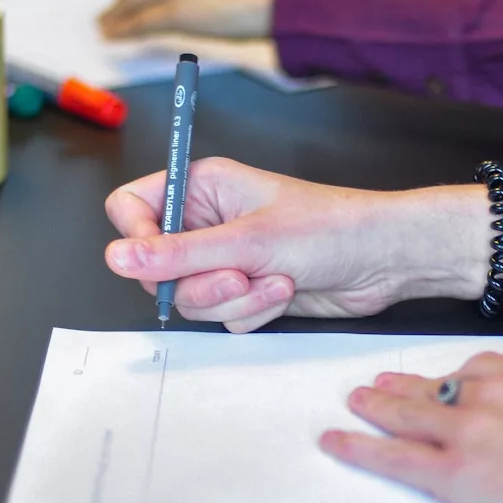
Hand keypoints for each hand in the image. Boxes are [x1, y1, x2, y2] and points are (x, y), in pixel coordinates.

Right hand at [104, 157, 492, 332]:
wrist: (384, 260)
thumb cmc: (332, 227)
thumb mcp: (250, 241)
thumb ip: (180, 254)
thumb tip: (118, 257)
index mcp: (203, 187)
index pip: (131, 208)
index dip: (138, 240)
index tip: (163, 262)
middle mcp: (208, 221)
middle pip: (158, 266)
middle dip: (200, 281)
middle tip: (239, 275)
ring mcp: (226, 259)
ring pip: (191, 298)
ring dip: (233, 300)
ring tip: (274, 281)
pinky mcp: (247, 291)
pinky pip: (222, 316)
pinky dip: (252, 312)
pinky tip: (284, 291)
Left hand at [320, 353, 502, 502]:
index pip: (481, 368)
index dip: (456, 376)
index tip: (447, 378)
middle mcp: (492, 396)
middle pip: (438, 386)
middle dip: (407, 386)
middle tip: (383, 383)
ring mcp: (467, 431)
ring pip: (409, 415)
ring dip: (377, 408)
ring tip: (356, 402)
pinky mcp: (451, 472)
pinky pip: (395, 458)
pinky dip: (360, 448)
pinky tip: (337, 442)